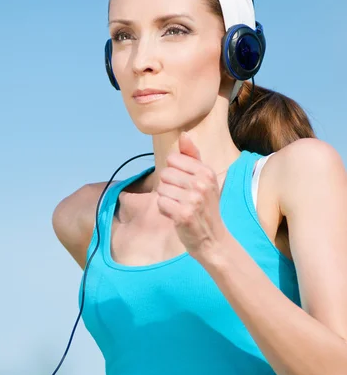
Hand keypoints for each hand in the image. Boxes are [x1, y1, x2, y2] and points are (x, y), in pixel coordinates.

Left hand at [157, 131, 227, 259]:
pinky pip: (160, 203)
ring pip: (161, 189)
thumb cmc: (205, 207)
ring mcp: (193, 200)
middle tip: (182, 199)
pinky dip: (164, 210)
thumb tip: (184, 134)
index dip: (174, 173)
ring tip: (180, 207)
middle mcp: (202, 184)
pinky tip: (176, 216)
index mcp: (207, 172)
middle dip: (168, 187)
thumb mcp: (204, 179)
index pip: (172, 159)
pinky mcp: (183, 214)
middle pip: (165, 173)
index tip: (185, 185)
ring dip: (166, 200)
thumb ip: (192, 157)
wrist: (213, 239)